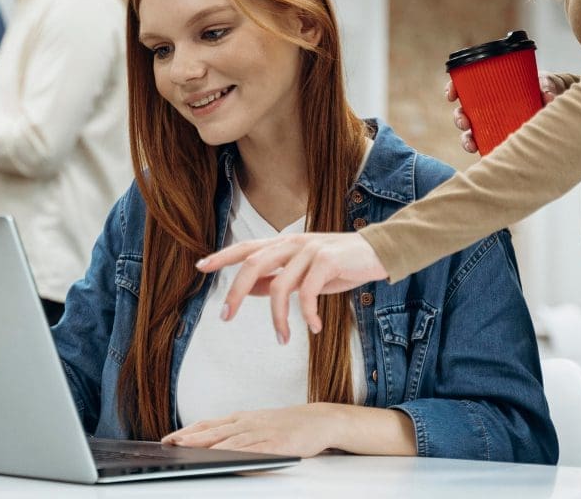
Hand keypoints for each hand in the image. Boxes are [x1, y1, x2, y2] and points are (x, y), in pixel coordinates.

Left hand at [162, 405, 337, 457]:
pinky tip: (228, 459)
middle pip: (214, 430)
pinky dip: (240, 454)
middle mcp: (248, 423)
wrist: (317, 420)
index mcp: (241, 418)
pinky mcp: (276, 444)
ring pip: (230, 440)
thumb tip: (210, 444)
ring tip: (190, 450)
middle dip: (191, 438)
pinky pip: (255, 450)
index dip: (187, 431)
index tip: (168, 438)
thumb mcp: (256, 425)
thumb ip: (235, 434)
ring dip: (209, 445)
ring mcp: (262, 432)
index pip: (208, 424)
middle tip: (171, 443)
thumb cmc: (285, 425)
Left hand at [195, 232, 386, 344]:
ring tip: (282, 338)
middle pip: (252, 264)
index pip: (246, 248)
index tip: (200, 266)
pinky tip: (313, 327)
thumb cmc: (341, 263)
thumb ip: (278, 278)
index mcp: (285, 244)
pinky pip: (308, 293)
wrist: (380, 251)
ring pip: (279, 285)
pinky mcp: (327, 261)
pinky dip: (307, 314)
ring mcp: (310, 250)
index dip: (222, 256)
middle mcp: (293, 243)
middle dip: (235, 292)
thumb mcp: (305, 272)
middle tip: (224, 317)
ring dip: (277, 318)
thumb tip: (249, 289)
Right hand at [445, 73, 562, 153]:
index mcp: (492, 89)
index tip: (452, 96)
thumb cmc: (545, 87)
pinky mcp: (502, 139)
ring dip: (466, 139)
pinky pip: (486, 147)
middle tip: (464, 122)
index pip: (465, 86)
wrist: (558, 103)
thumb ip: (546, 86)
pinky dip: (482, 151)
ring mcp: (493, 124)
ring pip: (470, 133)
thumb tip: (547, 97)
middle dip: (459, 118)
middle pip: (463, 112)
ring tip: (471, 145)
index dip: (454, 89)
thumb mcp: (545, 82)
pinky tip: (482, 155)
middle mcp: (487, 107)